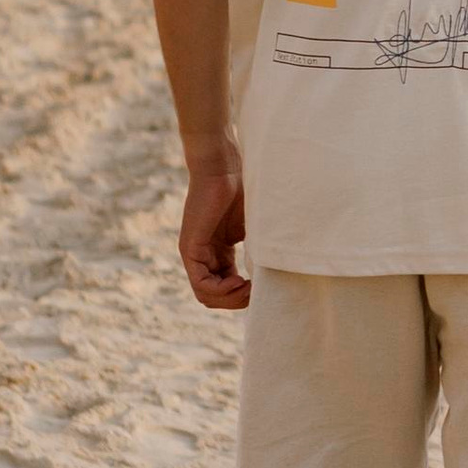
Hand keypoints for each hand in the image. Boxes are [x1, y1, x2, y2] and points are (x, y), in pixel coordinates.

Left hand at [178, 154, 250, 309]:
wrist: (226, 166)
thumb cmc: (246, 188)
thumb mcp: (257, 227)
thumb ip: (260, 250)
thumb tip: (278, 275)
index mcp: (219, 252)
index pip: (226, 288)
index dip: (244, 295)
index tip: (263, 287)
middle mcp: (205, 256)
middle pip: (215, 297)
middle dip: (238, 301)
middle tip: (257, 292)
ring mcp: (195, 253)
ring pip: (206, 295)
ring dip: (230, 299)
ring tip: (249, 289)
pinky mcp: (190, 248)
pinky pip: (200, 284)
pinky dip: (220, 291)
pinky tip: (239, 282)